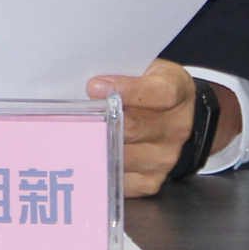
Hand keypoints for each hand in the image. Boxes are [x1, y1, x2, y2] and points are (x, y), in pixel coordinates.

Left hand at [86, 59, 233, 197]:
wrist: (175, 115)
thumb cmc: (150, 86)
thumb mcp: (144, 67)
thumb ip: (121, 72)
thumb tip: (89, 87)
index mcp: (177, 90)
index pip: (159, 93)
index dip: (126, 91)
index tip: (94, 86)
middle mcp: (176, 127)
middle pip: (132, 128)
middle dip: (100, 121)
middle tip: (71, 115)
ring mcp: (165, 157)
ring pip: (122, 156)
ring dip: (96, 147)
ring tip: (73, 137)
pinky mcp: (152, 180)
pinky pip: (121, 181)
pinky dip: (102, 171)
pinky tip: (88, 158)